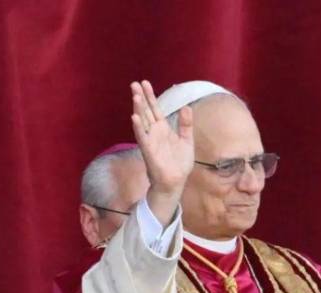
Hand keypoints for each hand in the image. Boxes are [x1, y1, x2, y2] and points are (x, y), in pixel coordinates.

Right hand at [131, 80, 193, 223]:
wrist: (176, 182)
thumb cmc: (179, 163)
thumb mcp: (186, 141)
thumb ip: (186, 125)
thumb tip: (186, 107)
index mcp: (163, 129)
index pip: (155, 109)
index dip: (150, 96)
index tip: (145, 83)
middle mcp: (154, 133)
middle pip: (146, 111)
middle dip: (141, 98)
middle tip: (134, 83)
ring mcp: (150, 141)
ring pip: (142, 122)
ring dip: (138, 109)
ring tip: (134, 96)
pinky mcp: (149, 151)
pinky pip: (142, 138)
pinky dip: (138, 128)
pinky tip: (134, 117)